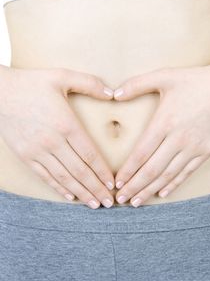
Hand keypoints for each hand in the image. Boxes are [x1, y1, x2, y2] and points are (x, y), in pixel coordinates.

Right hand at [0, 65, 114, 208]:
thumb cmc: (32, 83)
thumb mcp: (62, 76)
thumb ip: (89, 83)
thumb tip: (112, 93)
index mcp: (66, 124)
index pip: (90, 154)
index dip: (102, 172)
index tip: (112, 184)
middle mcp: (53, 141)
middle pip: (79, 171)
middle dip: (96, 188)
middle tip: (108, 203)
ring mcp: (37, 151)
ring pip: (64, 178)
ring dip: (80, 193)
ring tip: (93, 204)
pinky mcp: (26, 156)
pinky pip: (45, 176)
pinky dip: (58, 187)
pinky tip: (69, 196)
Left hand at [113, 63, 209, 206]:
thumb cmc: (194, 80)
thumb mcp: (164, 76)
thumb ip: (136, 84)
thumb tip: (114, 94)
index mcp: (165, 122)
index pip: (141, 153)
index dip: (128, 171)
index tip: (117, 182)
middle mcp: (178, 139)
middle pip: (152, 170)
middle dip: (134, 187)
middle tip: (120, 199)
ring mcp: (194, 147)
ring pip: (168, 175)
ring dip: (150, 190)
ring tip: (136, 201)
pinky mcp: (205, 151)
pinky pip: (187, 173)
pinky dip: (173, 185)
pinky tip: (162, 193)